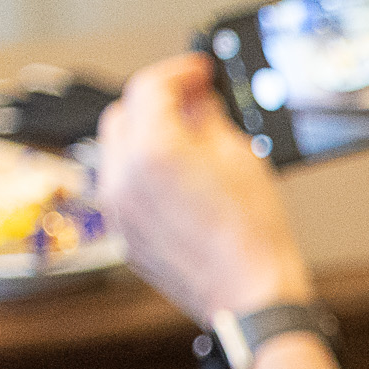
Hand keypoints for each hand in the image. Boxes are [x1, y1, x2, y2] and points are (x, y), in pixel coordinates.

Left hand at [95, 52, 312, 325]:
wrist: (251, 298)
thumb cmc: (254, 239)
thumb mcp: (242, 159)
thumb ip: (209, 120)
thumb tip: (198, 101)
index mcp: (153, 149)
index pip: (150, 87)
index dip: (178, 71)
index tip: (198, 71)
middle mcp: (122, 174)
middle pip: (122, 114)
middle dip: (154, 102)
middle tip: (190, 101)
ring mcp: (116, 206)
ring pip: (115, 150)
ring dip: (144, 135)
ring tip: (184, 141)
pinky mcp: (122, 232)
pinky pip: (121, 185)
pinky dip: (142, 171)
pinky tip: (176, 178)